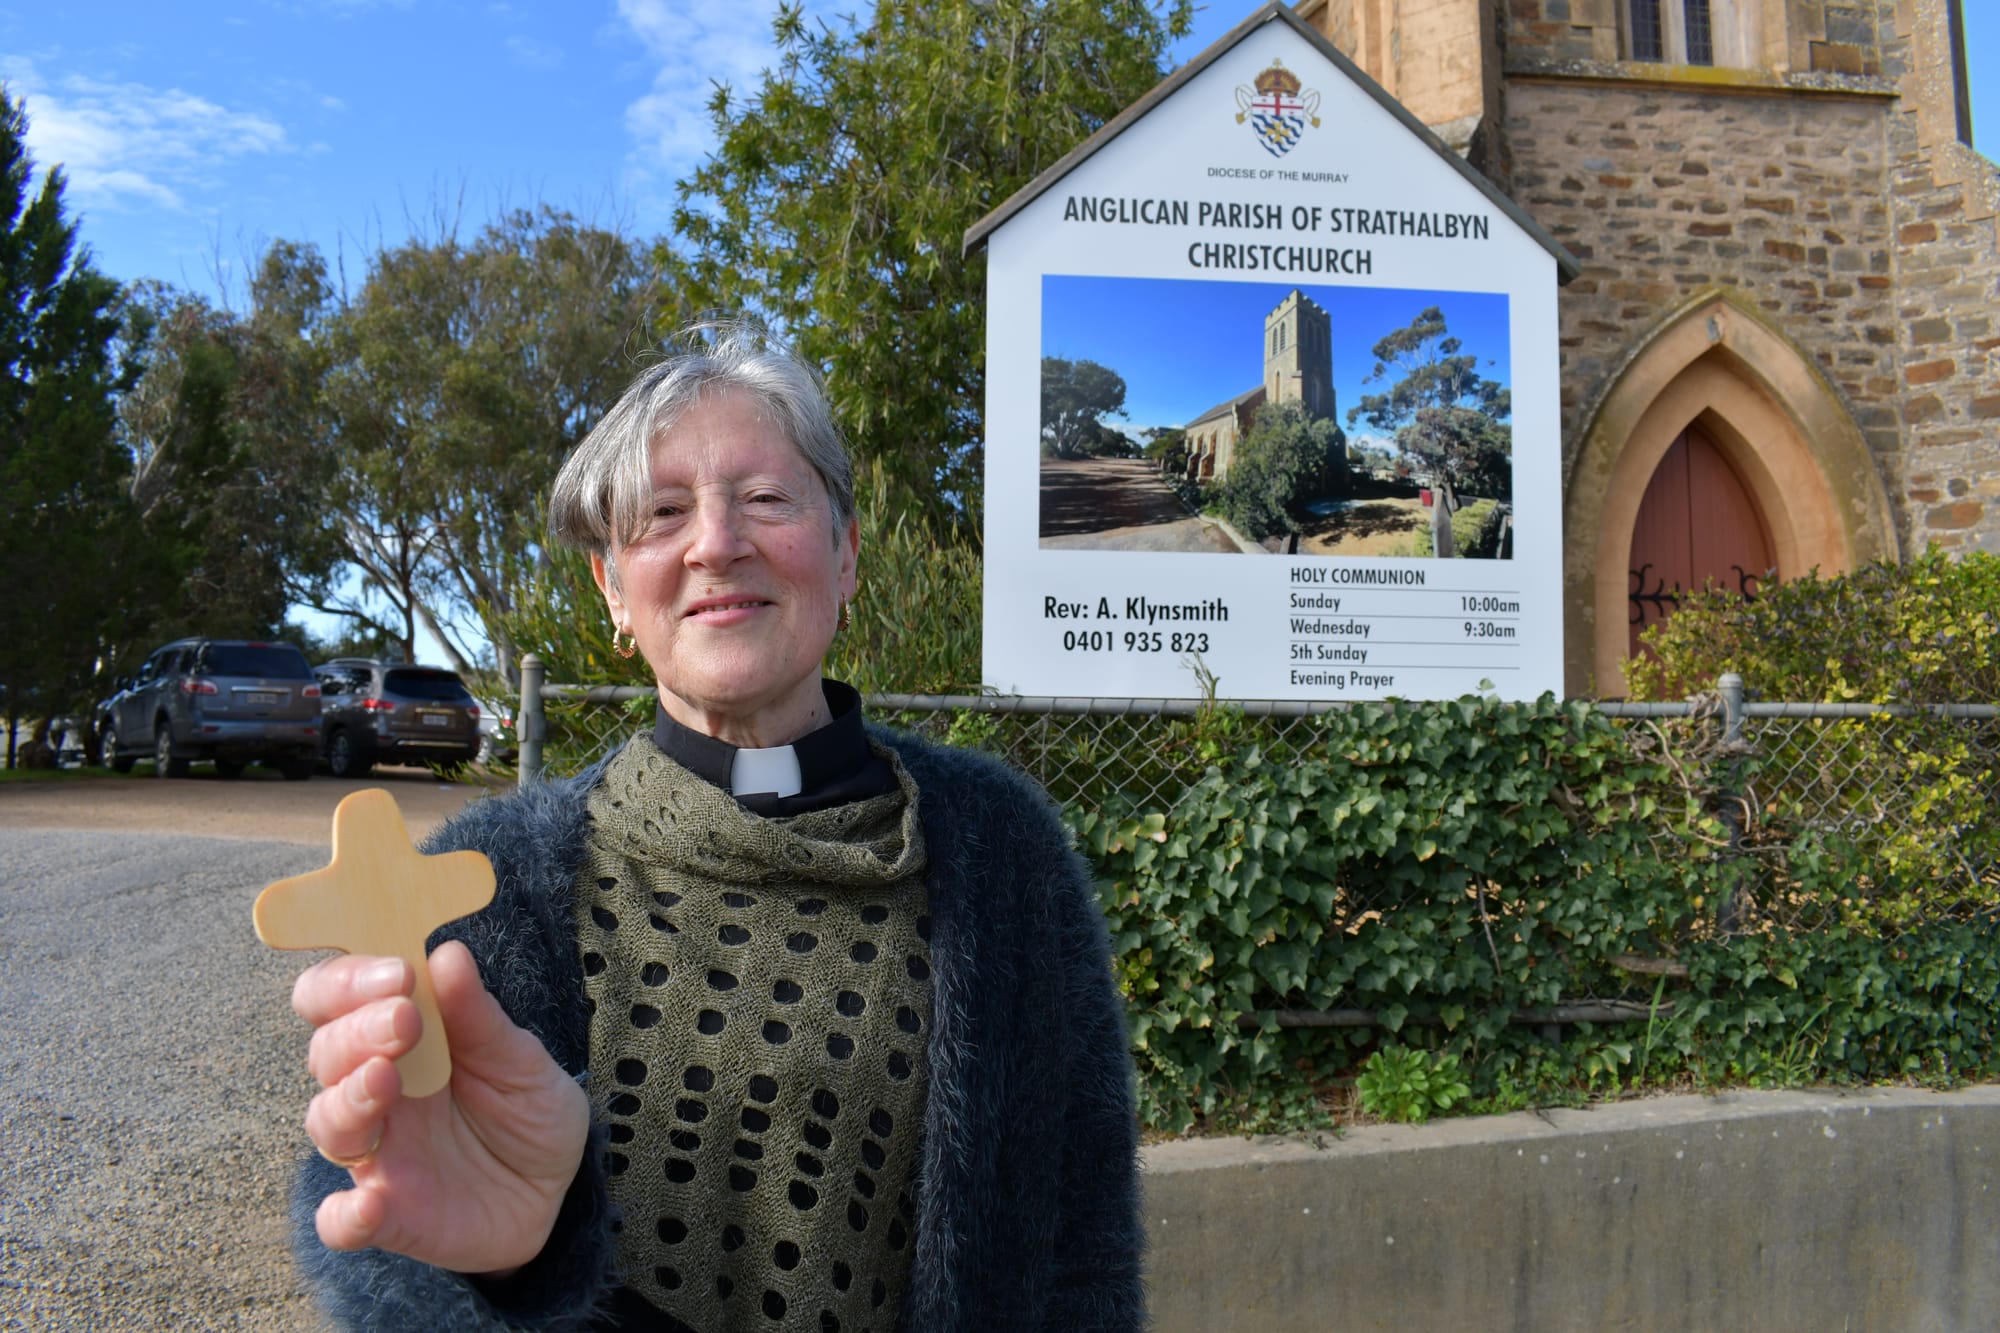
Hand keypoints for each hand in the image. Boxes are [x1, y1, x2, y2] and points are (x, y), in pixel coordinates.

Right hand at [293, 942, 590, 1274]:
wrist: (554, 1189)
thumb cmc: (527, 1110)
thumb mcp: (521, 1060)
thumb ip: (480, 1018)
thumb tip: (448, 954)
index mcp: (399, 1040)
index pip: (339, 997)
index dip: (351, 980)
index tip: (397, 972)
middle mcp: (374, 1092)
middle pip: (328, 1053)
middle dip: (358, 1030)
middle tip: (403, 1020)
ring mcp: (376, 1154)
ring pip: (328, 1123)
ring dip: (347, 1098)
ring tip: (384, 1078)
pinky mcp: (386, 1215)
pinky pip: (342, 1221)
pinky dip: (344, 1216)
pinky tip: (368, 1205)